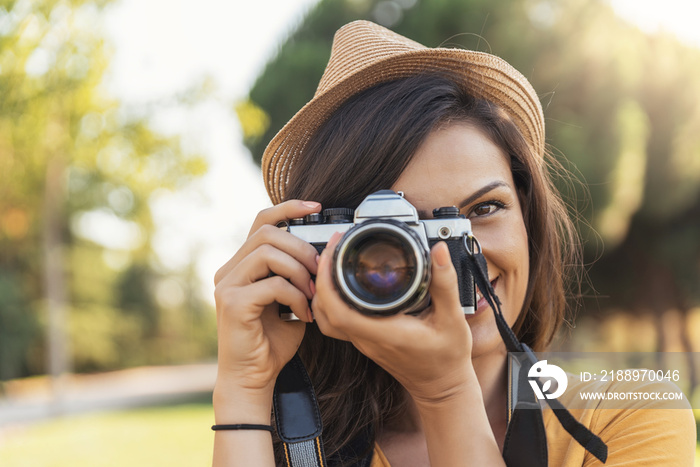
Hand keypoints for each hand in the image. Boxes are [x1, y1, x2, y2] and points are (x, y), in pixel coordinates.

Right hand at [213, 200, 320, 403]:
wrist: (253, 377)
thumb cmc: (272, 341)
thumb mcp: (290, 299)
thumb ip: (297, 274)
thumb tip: (323, 251)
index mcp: (241, 265)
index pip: (261, 221)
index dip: (288, 208)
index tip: (316, 207)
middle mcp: (229, 270)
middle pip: (268, 233)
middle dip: (302, 248)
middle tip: (319, 272)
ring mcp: (227, 284)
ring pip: (269, 253)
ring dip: (300, 272)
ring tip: (312, 295)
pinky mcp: (232, 302)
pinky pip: (273, 284)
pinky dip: (296, 297)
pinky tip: (304, 314)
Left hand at [312, 233, 473, 405]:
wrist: (442, 387)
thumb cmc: (447, 358)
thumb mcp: (453, 319)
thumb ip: (445, 284)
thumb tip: (439, 252)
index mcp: (384, 333)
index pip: (339, 310)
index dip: (328, 281)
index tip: (332, 253)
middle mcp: (367, 338)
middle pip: (326, 310)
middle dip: (322, 275)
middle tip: (334, 248)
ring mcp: (363, 341)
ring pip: (326, 317)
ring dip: (322, 289)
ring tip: (332, 262)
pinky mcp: (364, 340)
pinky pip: (336, 321)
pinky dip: (330, 301)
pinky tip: (339, 286)